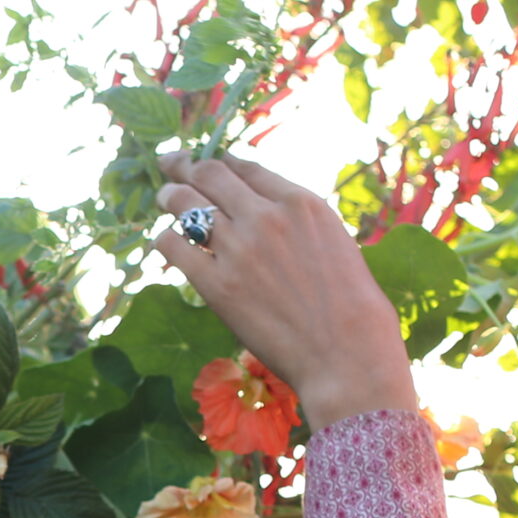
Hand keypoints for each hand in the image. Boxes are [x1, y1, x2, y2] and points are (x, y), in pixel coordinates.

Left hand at [151, 153, 415, 430]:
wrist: (347, 354)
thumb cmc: (353, 308)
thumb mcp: (334, 243)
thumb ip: (298, 224)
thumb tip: (268, 215)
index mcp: (300, 202)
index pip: (246, 168)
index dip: (221, 162)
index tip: (208, 163)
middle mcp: (265, 216)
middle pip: (210, 174)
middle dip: (185, 165)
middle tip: (171, 164)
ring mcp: (238, 249)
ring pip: (185, 203)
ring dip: (170, 196)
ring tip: (164, 197)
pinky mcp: (215, 285)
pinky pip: (173, 246)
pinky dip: (165, 239)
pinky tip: (166, 243)